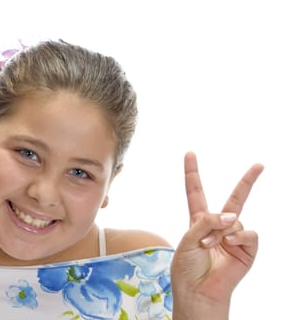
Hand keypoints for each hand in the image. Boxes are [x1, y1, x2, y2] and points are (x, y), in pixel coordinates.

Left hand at [171, 152, 263, 315]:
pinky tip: (229, 245)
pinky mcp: (246, 250)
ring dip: (220, 231)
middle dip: (248, 182)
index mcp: (198, 221)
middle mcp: (218, 226)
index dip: (192, 173)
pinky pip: (247, 234)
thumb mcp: (187, 239)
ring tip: (209, 246)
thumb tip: (232, 215)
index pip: (196, 192)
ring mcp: (234, 238)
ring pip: (234, 219)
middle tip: (260, 164)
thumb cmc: (186, 268)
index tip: (190, 153)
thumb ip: (205, 221)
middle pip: (235, 199)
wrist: (197, 292)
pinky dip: (237, 237)